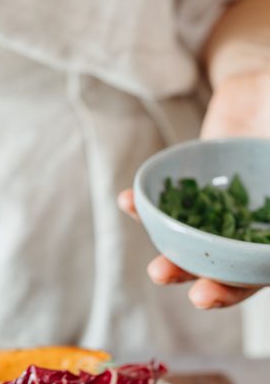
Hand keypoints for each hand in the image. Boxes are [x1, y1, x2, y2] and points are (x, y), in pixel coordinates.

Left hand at [118, 69, 269, 308]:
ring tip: (146, 256)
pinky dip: (147, 204)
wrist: (265, 88)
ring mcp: (219, 207)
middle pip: (218, 264)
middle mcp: (247, 226)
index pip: (255, 271)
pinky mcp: (193, 183)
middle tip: (161, 273)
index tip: (203, 295)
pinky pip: (169, 199)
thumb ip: (269, 187)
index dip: (231, 289)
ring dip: (165, 248)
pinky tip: (127, 201)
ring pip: (190, 238)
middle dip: (189, 274)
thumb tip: (264, 226)